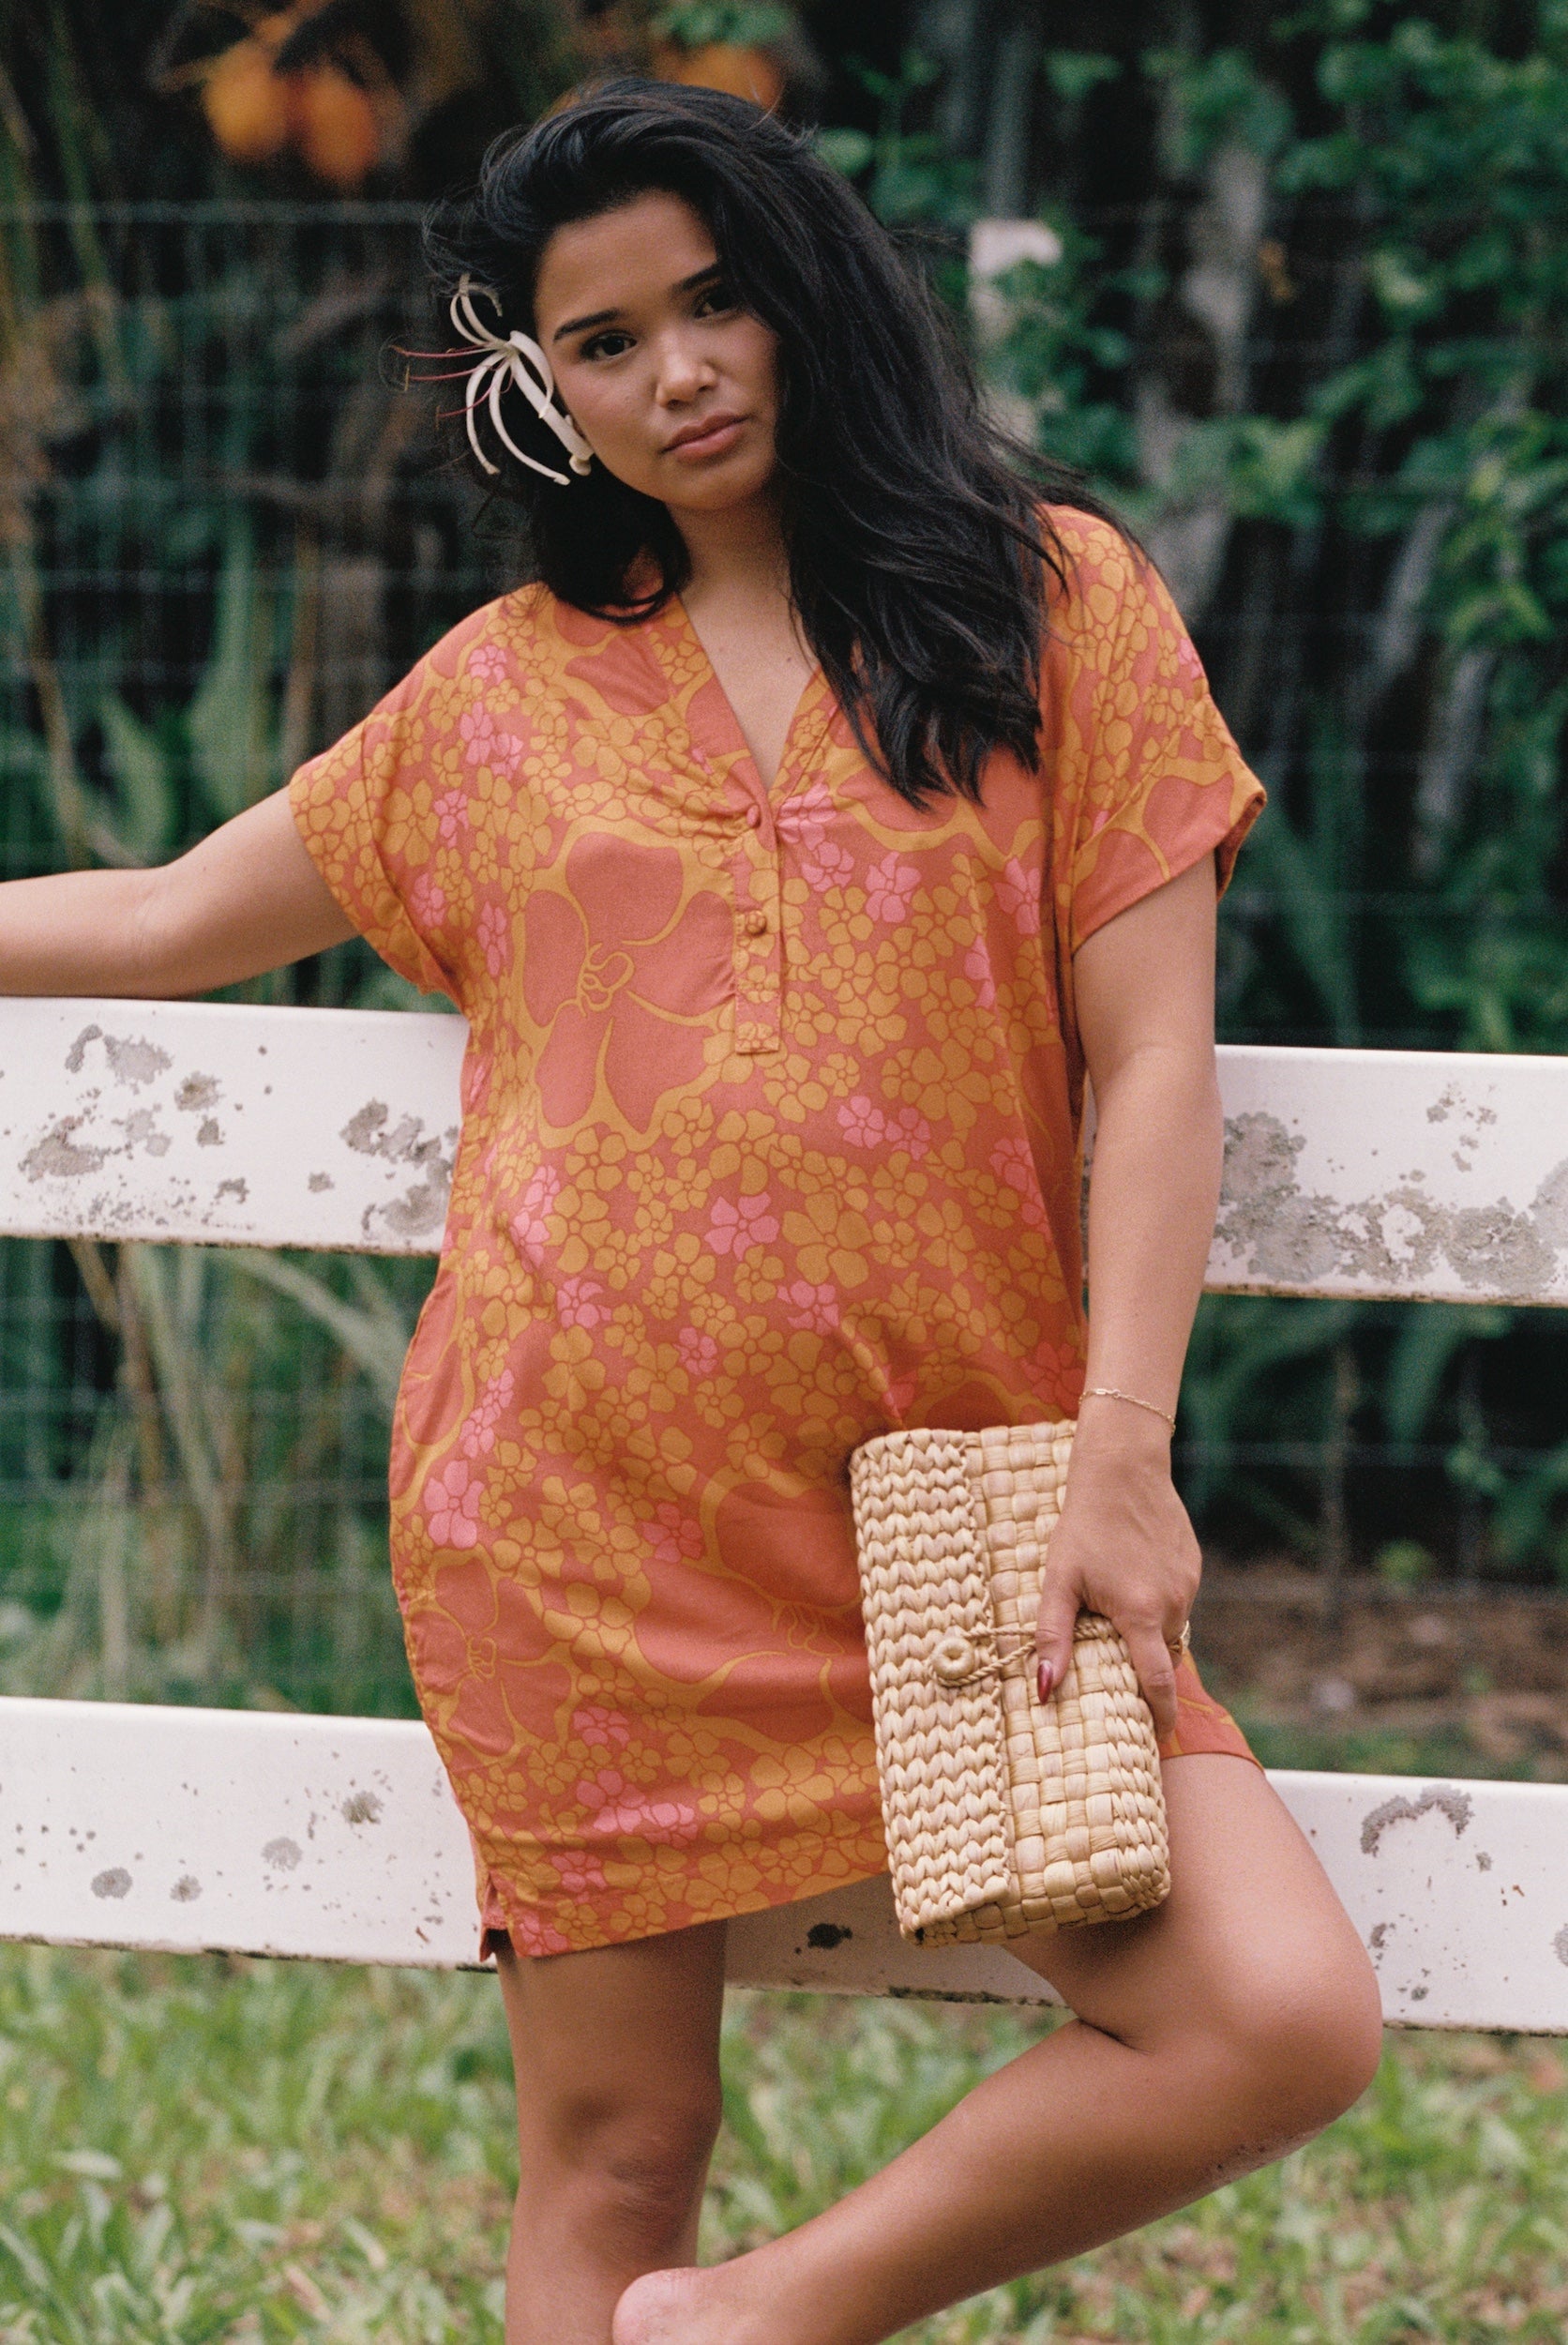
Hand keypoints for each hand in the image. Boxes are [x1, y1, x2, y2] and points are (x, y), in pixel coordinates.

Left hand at [1033, 1413, 1198, 1741]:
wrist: (1122, 1469)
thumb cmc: (1083, 1525)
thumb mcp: (1058, 1580)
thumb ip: (1052, 1637)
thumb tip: (1044, 1691)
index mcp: (1140, 1612)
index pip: (1156, 1682)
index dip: (1158, 1716)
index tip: (1156, 1739)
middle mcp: (1173, 1603)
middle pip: (1160, 1654)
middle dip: (1141, 1665)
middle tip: (1113, 1662)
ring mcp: (1188, 1584)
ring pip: (1168, 1627)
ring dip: (1146, 1629)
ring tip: (1114, 1606)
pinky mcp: (1194, 1566)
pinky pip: (1177, 1600)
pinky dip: (1156, 1602)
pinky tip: (1131, 1578)